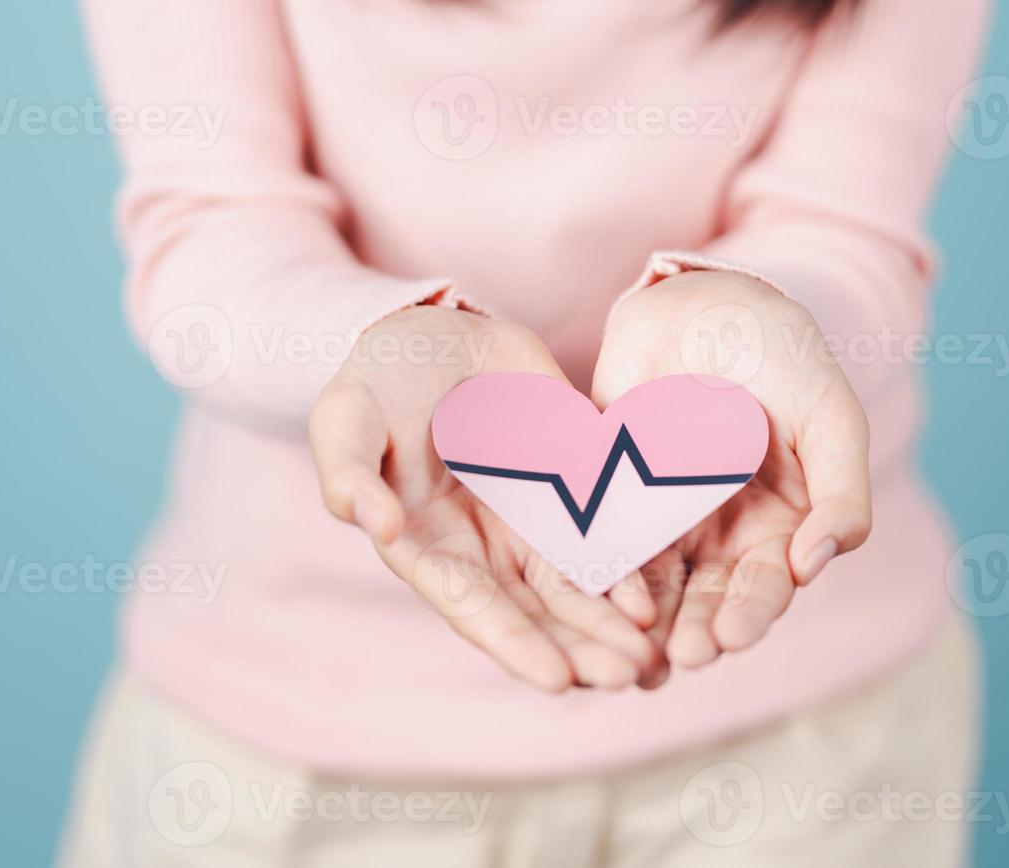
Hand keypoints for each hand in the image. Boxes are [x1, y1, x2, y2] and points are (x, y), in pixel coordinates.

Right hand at [309, 306, 665, 692]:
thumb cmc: (374, 380)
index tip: (558, 680)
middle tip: (629, 679)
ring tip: (656, 660)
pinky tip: (662, 597)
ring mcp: (533, 518)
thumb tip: (381, 529)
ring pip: (579, 586)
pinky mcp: (573, 483)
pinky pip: (608, 533)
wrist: (432, 328)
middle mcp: (485, 547)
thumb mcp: (347, 417)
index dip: (516, 645)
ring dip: (615, 626)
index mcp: (429, 545)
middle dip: (583, 649)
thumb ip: (351, 475)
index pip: (475, 607)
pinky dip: (632, 568)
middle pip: (539, 612)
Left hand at [593, 270, 871, 668]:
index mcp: (779, 526)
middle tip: (687, 656)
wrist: (708, 300)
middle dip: (698, 630)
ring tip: (640, 655)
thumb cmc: (785, 359)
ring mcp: (662, 517)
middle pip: (708, 596)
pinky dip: (599, 576)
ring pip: (654, 584)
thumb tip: (820, 564)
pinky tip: (591, 604)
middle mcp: (720, 534)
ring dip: (648, 623)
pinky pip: (602, 541)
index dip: (751, 612)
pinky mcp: (610, 494)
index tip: (731, 636)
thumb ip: (842, 494)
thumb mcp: (831, 419)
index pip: (766, 583)